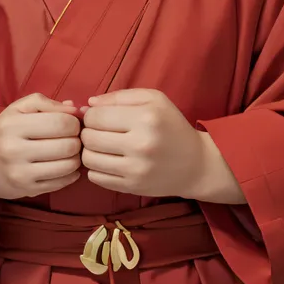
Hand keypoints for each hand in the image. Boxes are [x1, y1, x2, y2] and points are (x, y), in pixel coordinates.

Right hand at [0, 93, 80, 201]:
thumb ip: (47, 103)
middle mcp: (12, 150)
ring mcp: (20, 173)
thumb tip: (75, 109)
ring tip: (71, 151)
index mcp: (11, 125)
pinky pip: (62, 182)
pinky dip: (72, 173)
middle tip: (74, 137)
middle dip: (77, 140)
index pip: (60, 122)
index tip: (72, 122)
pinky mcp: (28, 190)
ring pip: (67, 165)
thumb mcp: (20, 108)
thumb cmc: (11, 131)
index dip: (74, 121)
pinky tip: (66, 164)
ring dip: (76, 157)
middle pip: (67, 145)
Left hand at [81, 89, 206, 198]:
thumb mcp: (153, 99)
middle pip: (89, 138)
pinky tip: (107, 161)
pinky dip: (96, 169)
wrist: (196, 164)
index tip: (98, 117)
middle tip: (98, 131)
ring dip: (89, 151)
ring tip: (101, 146)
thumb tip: (88, 103)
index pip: (95, 116)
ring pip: (89, 159)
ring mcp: (136, 169)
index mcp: (145, 118)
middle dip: (87, 132)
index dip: (90, 115)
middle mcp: (140, 144)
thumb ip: (120, 96)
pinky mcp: (133, 187)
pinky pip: (96, 178)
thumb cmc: (172, 125)